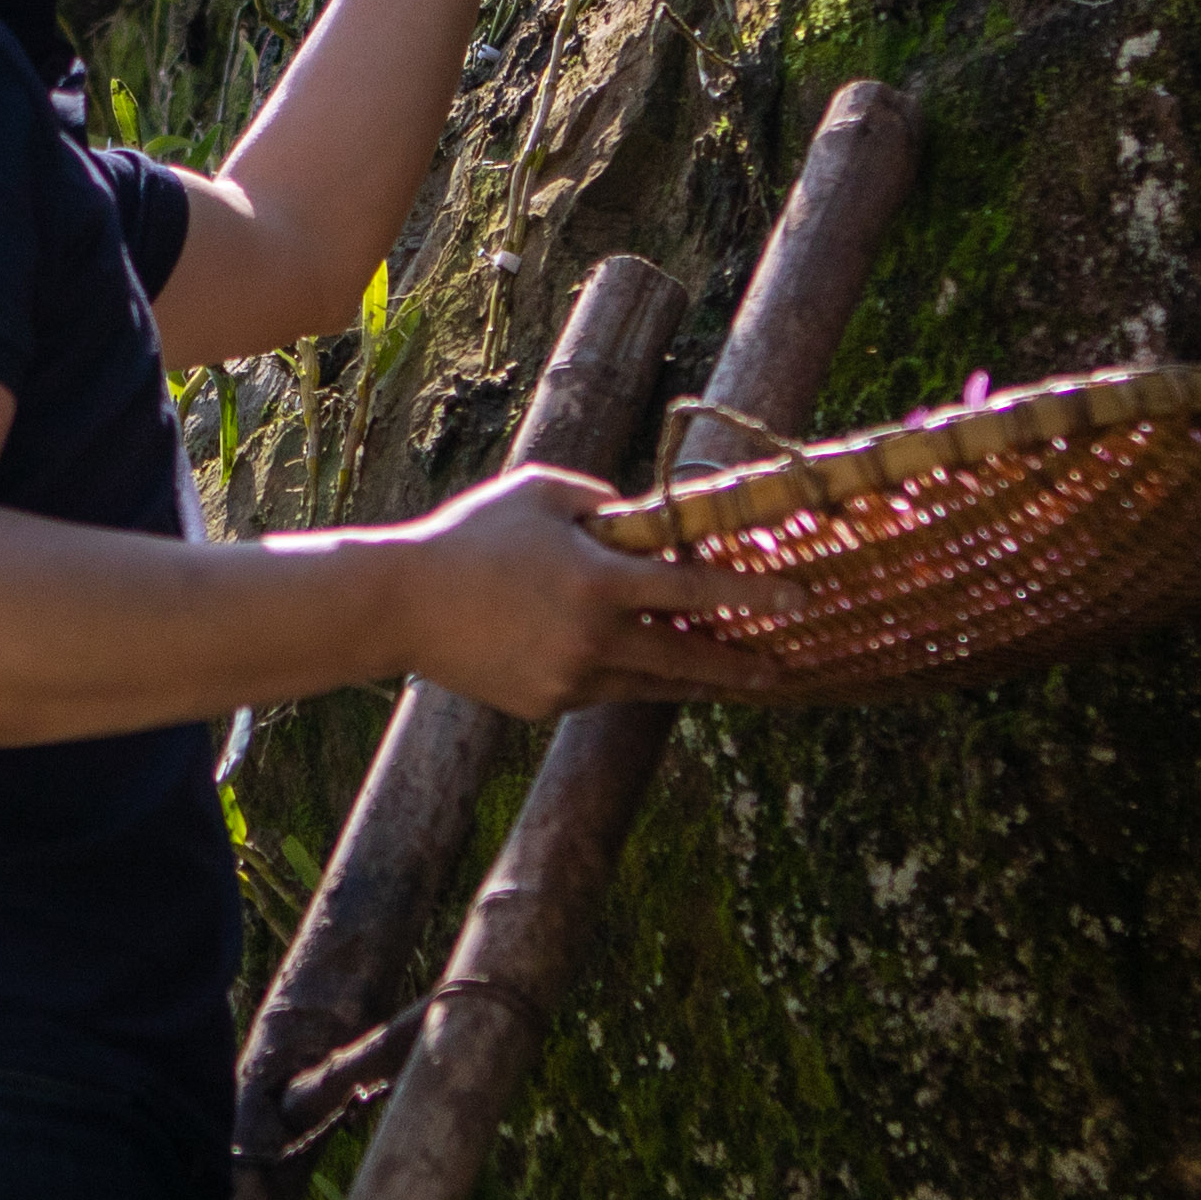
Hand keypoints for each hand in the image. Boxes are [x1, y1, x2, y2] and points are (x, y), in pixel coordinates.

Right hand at [373, 464, 778, 716]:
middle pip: (688, 658)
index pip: (696, 589)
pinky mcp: (548, 706)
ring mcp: (571, 680)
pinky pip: (601, 691)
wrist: (400, 606)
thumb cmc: (471, 535)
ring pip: (649, 684)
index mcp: (598, 580)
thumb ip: (606, 502)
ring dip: (692, 679)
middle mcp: (593, 639)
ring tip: (729, 675)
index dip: (753, 595)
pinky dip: (620, 675)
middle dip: (740, 664)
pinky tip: (630, 662)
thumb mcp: (543, 493)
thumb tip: (652, 520)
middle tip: (780, 667)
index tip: (799, 601)